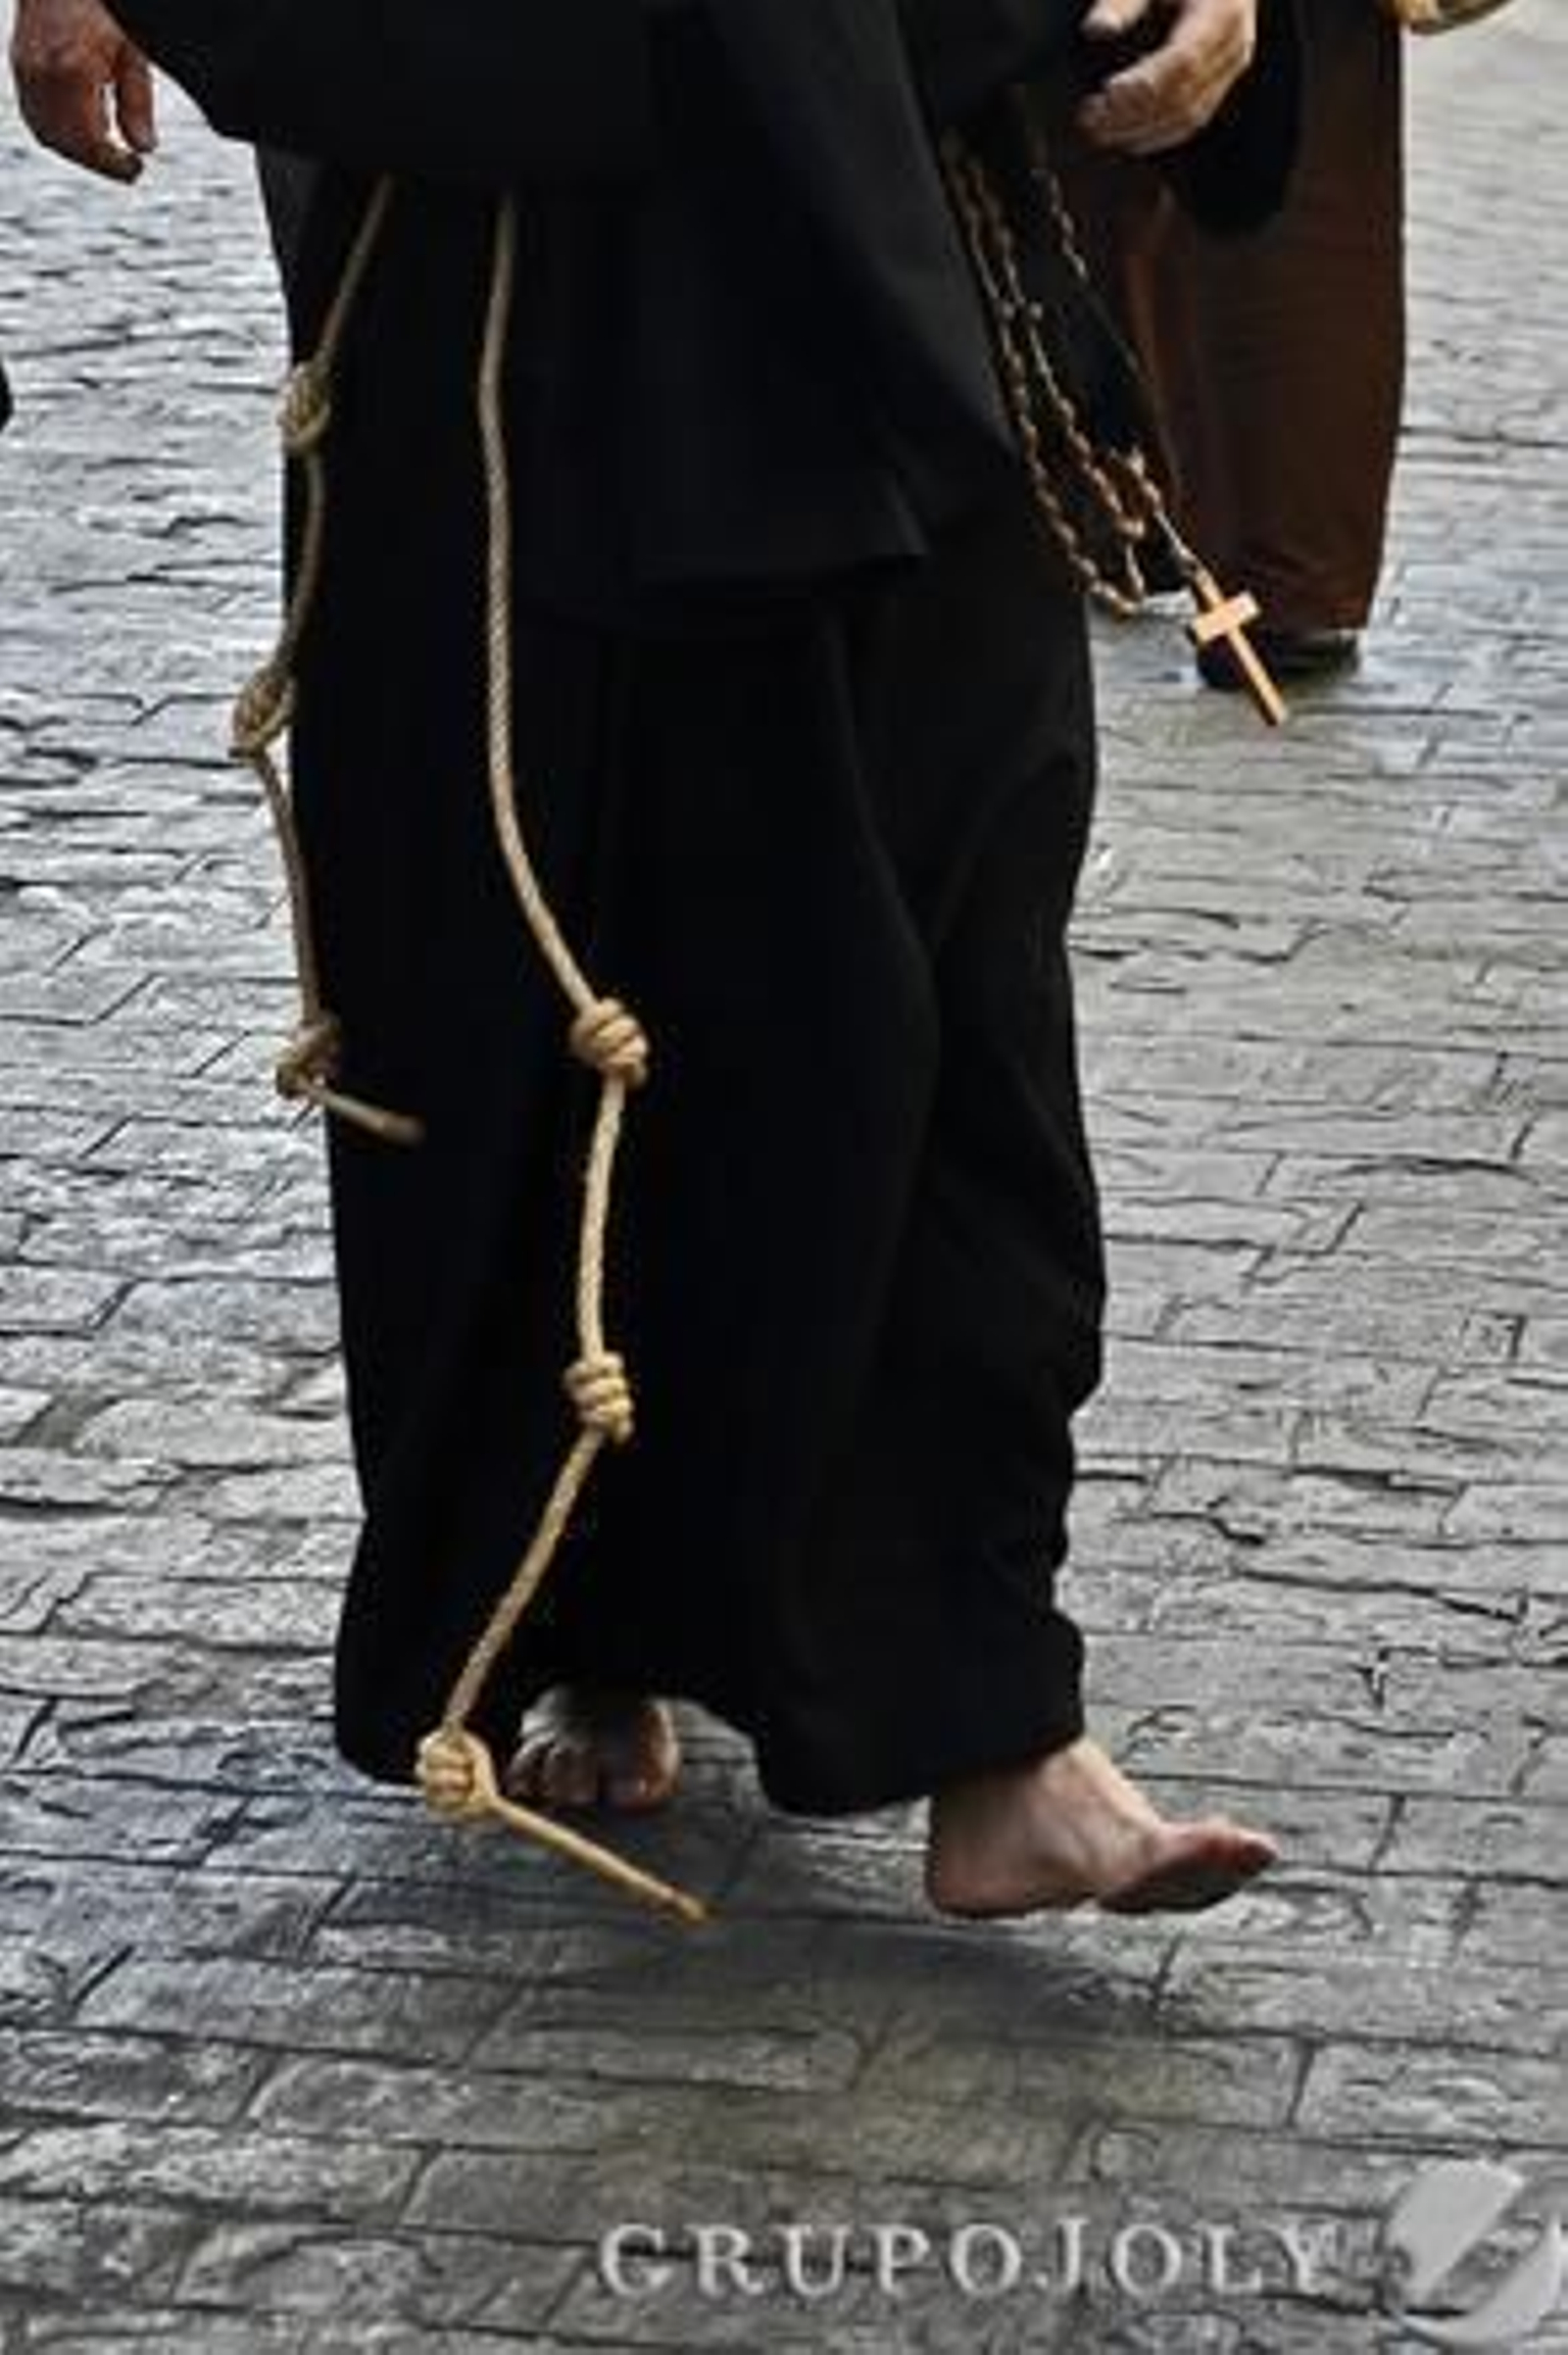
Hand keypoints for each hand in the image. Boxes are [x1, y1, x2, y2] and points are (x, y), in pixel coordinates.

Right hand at [10, 0, 157, 181]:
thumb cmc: (104, 8)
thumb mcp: (133, 51)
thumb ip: (138, 102)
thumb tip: (144, 149)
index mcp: (74, 70)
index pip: (90, 139)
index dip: (113, 164)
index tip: (136, 169)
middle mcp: (43, 73)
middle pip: (66, 142)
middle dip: (97, 162)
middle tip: (126, 166)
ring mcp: (25, 69)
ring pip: (46, 133)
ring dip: (78, 151)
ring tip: (108, 150)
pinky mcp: (19, 65)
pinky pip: (34, 115)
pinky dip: (60, 132)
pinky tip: (86, 127)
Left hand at [1077, 0, 1257, 156]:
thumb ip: (1123, 0)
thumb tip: (1096, 28)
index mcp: (1221, 13)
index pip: (1183, 61)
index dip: (1145, 82)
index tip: (1107, 92)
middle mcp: (1233, 44)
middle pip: (1184, 95)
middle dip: (1134, 113)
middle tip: (1090, 118)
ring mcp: (1231, 67)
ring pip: (1189, 116)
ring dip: (1141, 131)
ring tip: (1099, 131)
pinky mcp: (1222, 81)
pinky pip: (1193, 119)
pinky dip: (1158, 134)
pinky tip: (1126, 138)